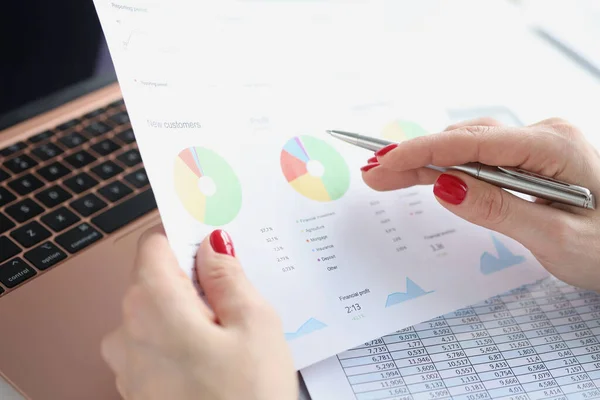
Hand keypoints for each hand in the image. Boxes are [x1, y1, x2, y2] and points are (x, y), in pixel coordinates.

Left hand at [101, 227, 297, 399]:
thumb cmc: (245, 399)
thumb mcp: (254, 323)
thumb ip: (228, 275)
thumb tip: (214, 246)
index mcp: (152, 303)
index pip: (155, 243)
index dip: (187, 238)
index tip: (213, 242)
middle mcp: (127, 329)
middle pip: (156, 278)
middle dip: (195, 280)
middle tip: (237, 297)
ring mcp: (128, 361)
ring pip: (157, 311)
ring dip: (190, 311)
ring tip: (230, 335)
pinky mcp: (137, 384)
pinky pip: (155, 343)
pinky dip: (180, 338)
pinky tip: (215, 358)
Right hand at [362, 117, 599, 289]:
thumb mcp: (556, 238)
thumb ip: (498, 209)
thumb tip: (443, 186)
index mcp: (554, 146)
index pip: (473, 143)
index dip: (422, 151)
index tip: (383, 162)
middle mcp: (544, 135)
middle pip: (465, 141)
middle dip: (415, 157)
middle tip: (372, 173)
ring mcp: (539, 145)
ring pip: (470, 147)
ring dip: (427, 161)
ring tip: (387, 175)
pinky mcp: (534, 159)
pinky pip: (484, 158)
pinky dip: (451, 167)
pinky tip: (426, 173)